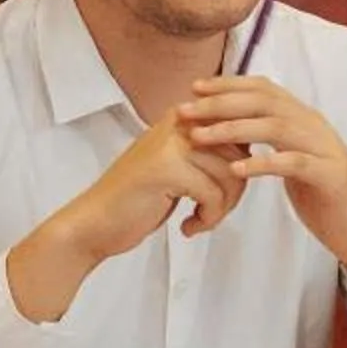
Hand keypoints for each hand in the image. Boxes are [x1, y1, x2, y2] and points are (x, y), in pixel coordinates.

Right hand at [6, 111, 243, 322]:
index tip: (222, 193)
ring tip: (201, 221)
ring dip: (222, 208)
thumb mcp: (177, 169)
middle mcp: (176, 124)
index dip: (243, 167)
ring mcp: (170, 145)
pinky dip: (208, 218)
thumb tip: (253, 153)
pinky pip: (213, 194)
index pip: (238, 132)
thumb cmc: (137, 201)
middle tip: (214, 213)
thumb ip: (209, 155)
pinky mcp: (167, 169)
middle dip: (235, 191)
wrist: (94, 224)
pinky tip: (188, 228)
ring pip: (231, 174)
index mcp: (179, 119)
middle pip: (240, 153)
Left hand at [179, 76, 346, 268]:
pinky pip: (294, 163)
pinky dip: (264, 163)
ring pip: (276, 127)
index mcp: (305, 120)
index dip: (228, 85)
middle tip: (186, 110)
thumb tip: (237, 128)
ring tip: (200, 137)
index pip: (264, 88)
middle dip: (220, 104)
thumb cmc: (324, 198)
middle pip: (264, 102)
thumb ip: (274, 141)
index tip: (194, 88)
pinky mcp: (330, 177)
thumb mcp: (295, 161)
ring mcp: (325, 150)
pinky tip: (237, 168)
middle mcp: (315, 127)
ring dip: (233, 129)